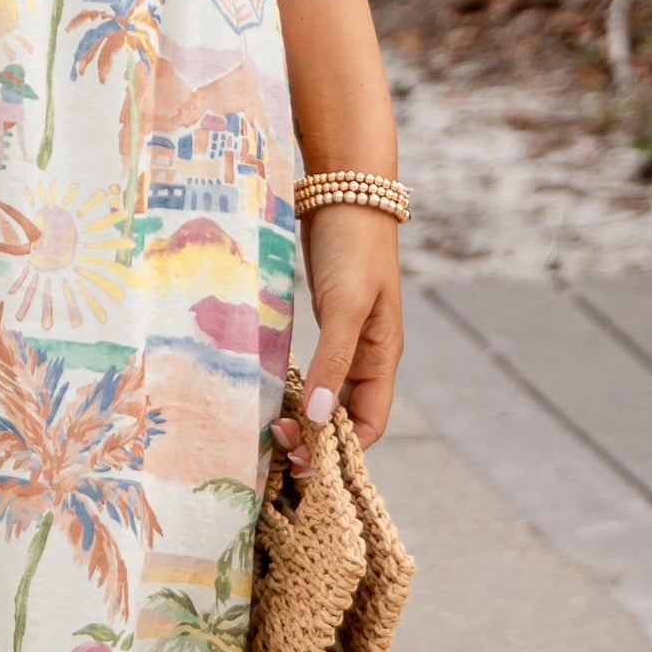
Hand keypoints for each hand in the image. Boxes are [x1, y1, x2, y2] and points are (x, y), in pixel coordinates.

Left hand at [286, 204, 402, 456]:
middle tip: (275, 447)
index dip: (340, 450)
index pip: (368, 425)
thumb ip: (331, 360)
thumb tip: (317, 418)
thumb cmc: (352, 247)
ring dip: (302, 418)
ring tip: (269, 430)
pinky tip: (270, 397)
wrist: (343, 191)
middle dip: (315, 439)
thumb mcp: (344, 305)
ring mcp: (345, 342)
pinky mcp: (325, 325)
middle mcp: (366, 358)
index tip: (300, 460)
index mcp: (382, 359)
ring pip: (326, 398)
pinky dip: (295, 390)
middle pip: (346, 418)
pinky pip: (313, 373)